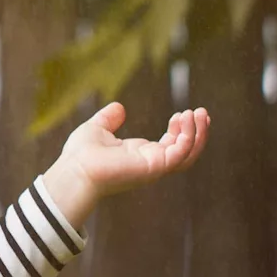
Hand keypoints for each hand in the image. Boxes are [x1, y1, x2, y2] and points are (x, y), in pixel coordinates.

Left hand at [43, 103, 210, 228]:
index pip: (171, 145)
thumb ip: (109, 119)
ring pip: (188, 154)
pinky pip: (180, 153)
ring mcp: (154, 166)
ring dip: (198, 133)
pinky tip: (186, 120)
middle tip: (202, 112)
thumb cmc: (81, 154)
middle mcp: (151, 162)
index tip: (181, 113)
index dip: (180, 130)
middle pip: (186, 151)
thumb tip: (119, 108)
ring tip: (200, 113)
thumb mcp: (97, 129)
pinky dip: (188, 137)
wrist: (75, 168)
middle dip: (197, 132)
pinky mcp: (155, 166)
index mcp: (140, 155)